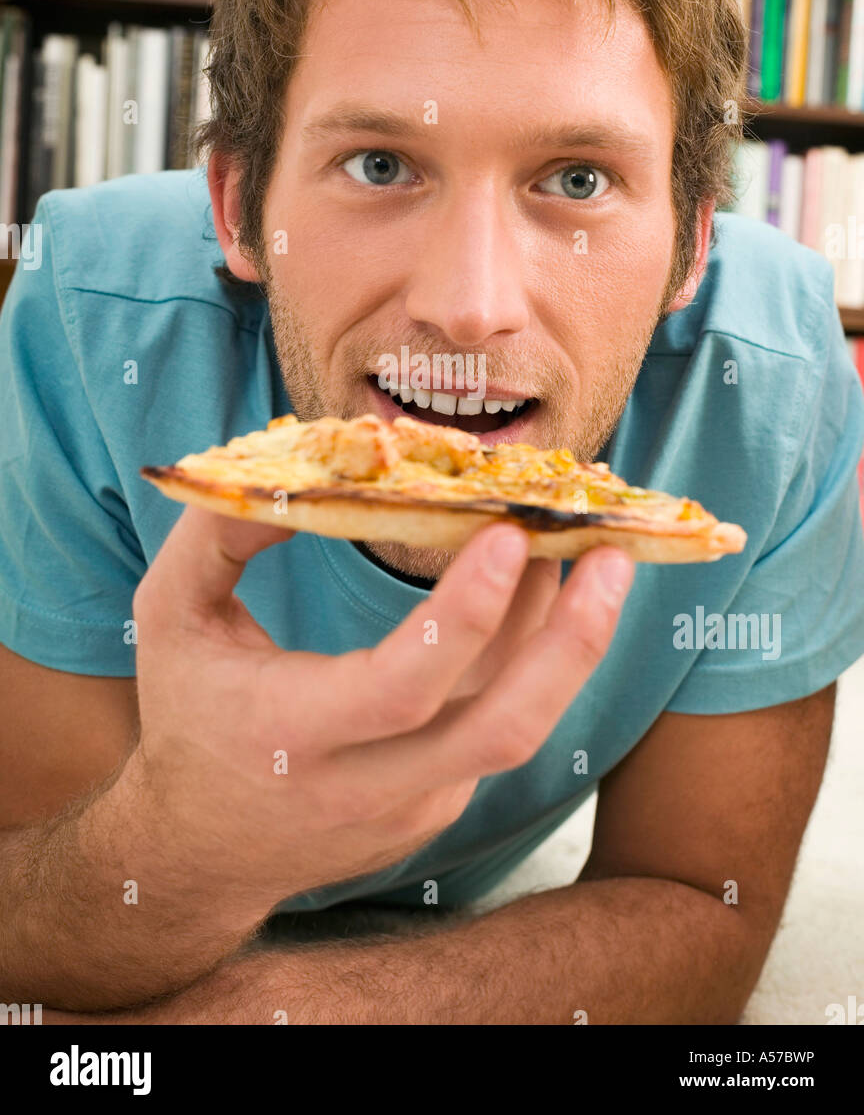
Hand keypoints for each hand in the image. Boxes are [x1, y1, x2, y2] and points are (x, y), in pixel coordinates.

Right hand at [128, 507, 633, 910]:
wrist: (196, 853)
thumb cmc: (188, 713)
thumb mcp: (173, 615)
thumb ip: (221, 534)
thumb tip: (314, 472)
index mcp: (293, 734)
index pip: (403, 686)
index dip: (466, 615)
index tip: (508, 535)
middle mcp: (366, 784)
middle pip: (499, 731)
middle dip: (572, 643)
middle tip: (614, 554)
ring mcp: (413, 806)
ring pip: (514, 725)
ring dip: (564, 641)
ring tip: (598, 559)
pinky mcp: (437, 808)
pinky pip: (495, 723)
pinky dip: (524, 658)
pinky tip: (538, 594)